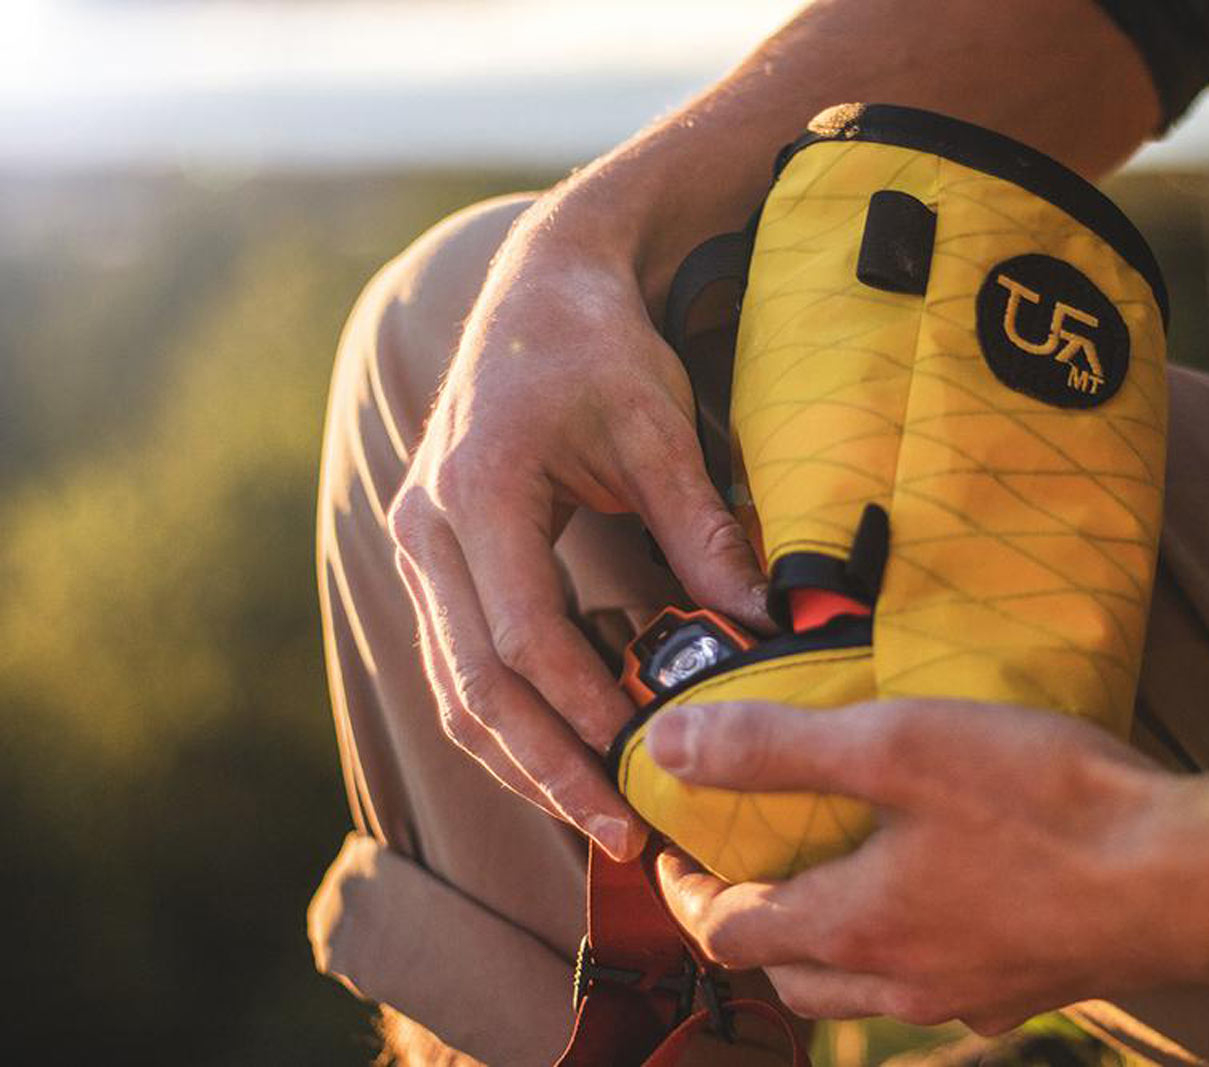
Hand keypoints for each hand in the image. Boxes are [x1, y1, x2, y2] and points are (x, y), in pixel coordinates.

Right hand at [386, 191, 769, 859]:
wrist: (541, 289)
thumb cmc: (599, 348)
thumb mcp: (658, 427)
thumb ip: (702, 527)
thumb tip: (763, 622)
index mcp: (476, 491)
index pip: (522, 634)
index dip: (581, 708)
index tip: (646, 761)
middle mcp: (427, 528)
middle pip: (474, 684)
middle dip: (545, 769)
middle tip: (620, 834)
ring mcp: (421, 546)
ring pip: (458, 687)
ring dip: (523, 759)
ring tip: (598, 815)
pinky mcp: (438, 560)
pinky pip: (466, 660)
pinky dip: (515, 716)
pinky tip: (576, 749)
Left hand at [647, 699, 1208, 1034]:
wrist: (1191, 878)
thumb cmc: (1043, 806)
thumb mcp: (896, 747)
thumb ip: (778, 749)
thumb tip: (671, 749)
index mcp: (855, 926)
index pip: (730, 931)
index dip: (688, 891)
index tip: (675, 848)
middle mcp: (901, 982)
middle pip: (790, 974)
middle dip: (752, 925)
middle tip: (750, 862)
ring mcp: (969, 996)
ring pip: (861, 990)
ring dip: (826, 946)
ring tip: (836, 878)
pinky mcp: (1029, 988)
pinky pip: (934, 987)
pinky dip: (903, 953)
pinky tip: (939, 901)